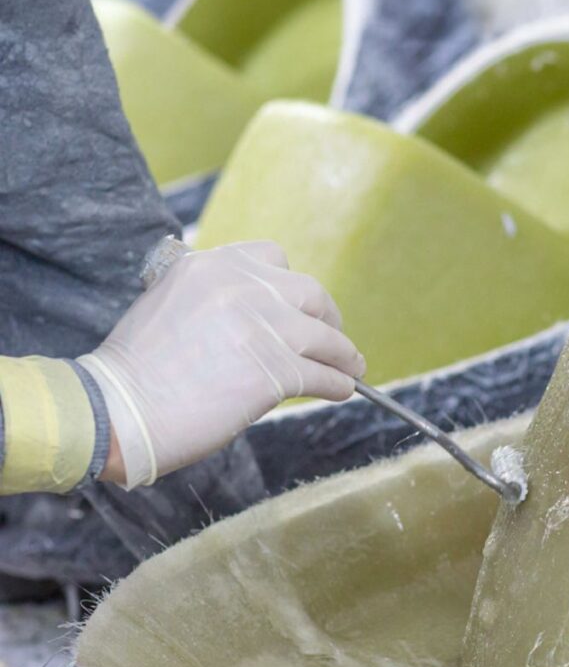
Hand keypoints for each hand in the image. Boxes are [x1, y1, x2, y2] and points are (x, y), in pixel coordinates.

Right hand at [82, 241, 363, 488]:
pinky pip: (323, 375)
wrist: (119, 409)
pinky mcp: (276, 370)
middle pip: (310, 293)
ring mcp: (264, 326)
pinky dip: (338, 384)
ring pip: (325, 337)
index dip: (292, 287)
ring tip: (351, 368)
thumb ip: (214, 298)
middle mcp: (243, 287)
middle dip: (327, 316)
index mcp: (213, 265)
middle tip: (333, 337)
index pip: (272, 258)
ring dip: (343, 355)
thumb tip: (256, 317)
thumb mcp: (170, 303)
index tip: (300, 306)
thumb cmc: (137, 370)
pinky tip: (341, 391)